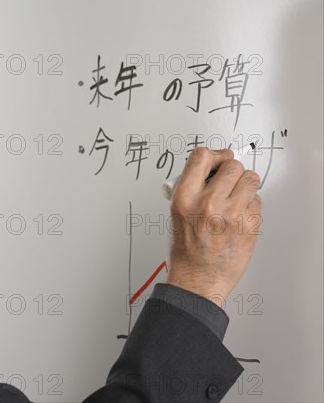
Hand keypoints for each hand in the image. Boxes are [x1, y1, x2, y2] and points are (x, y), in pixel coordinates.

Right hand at [165, 148, 261, 306]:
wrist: (199, 278)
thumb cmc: (187, 249)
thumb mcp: (176, 213)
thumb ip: (192, 187)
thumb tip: (210, 169)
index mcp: (185, 198)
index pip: (201, 157)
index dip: (213, 154)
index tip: (218, 158)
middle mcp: (208, 204)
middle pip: (232, 165)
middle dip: (232, 170)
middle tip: (228, 180)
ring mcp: (232, 214)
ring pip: (250, 179)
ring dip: (245, 184)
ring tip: (236, 196)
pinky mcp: (250, 225)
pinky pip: (257, 200)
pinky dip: (250, 204)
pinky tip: (239, 215)